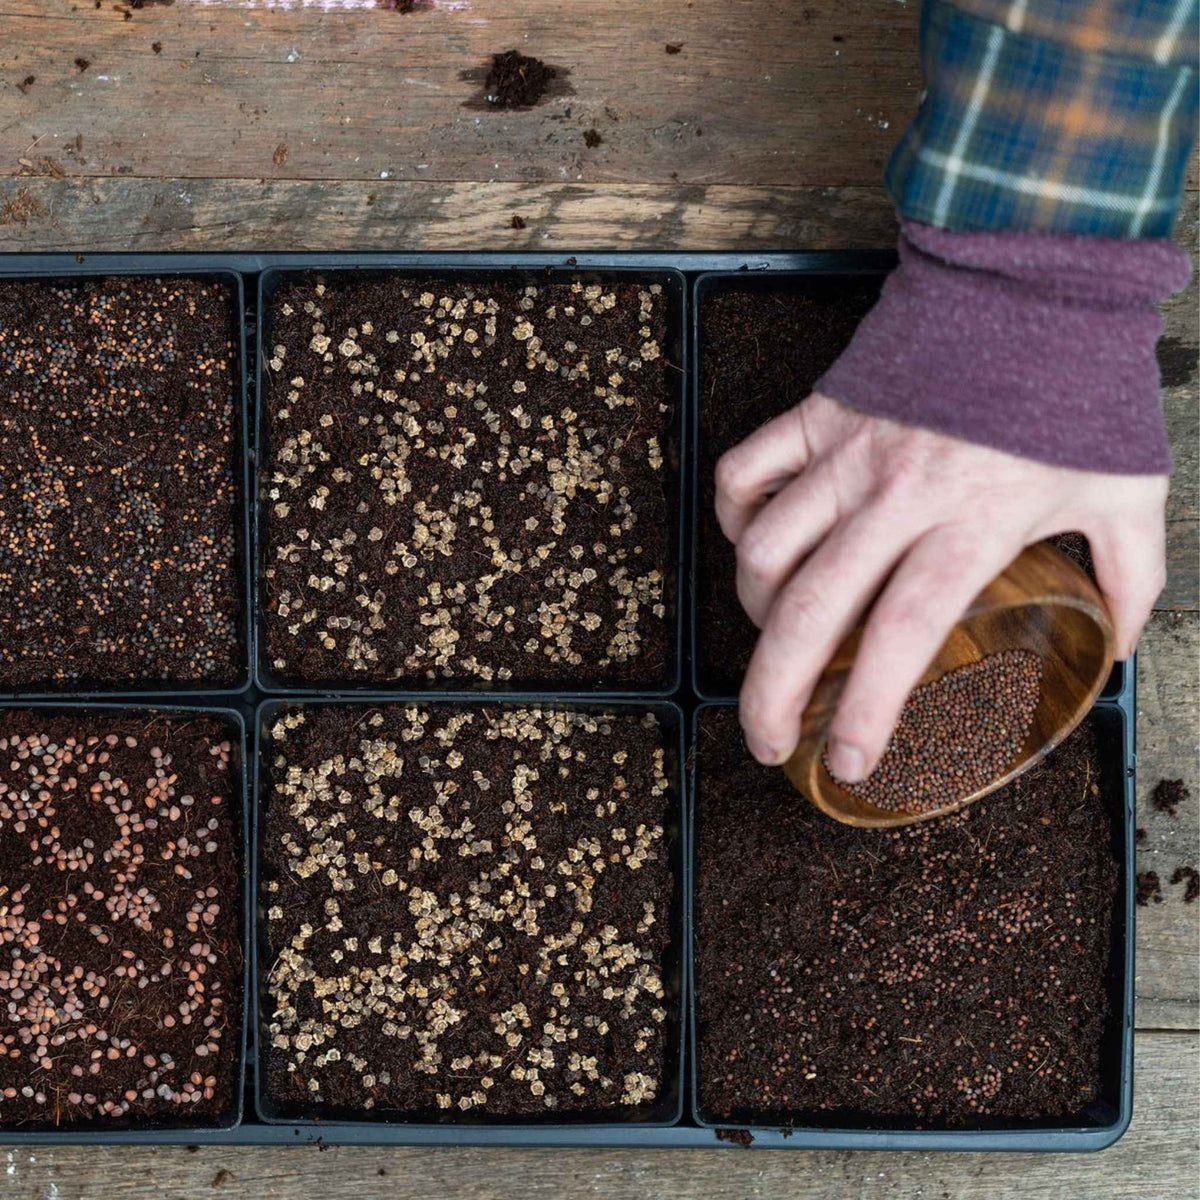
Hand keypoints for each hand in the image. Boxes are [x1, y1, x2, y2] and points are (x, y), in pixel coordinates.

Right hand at [715, 393, 1166, 776]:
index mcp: (970, 523)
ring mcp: (846, 453)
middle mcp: (895, 495)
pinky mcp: (818, 414)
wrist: (1035, 276)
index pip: (899, 636)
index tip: (849, 760)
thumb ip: (1131, 580)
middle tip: (770, 742)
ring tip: (773, 644)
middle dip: (773, 694)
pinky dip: (734, 519)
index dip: (864, 709)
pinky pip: (744, 473)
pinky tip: (751, 548)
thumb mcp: (1128, 492)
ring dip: (755, 614)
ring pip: (764, 550)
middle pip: (808, 611)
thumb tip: (1119, 647)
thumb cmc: (1078, 387)